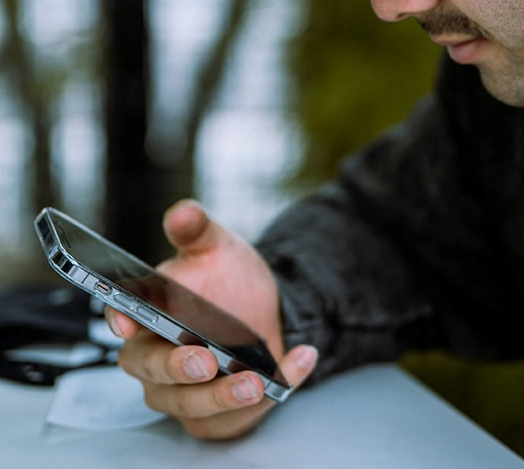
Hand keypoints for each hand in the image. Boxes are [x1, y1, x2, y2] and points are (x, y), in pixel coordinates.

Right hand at [105, 199, 317, 438]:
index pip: (120, 320)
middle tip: (205, 360)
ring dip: (223, 397)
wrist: (264, 309)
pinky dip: (272, 392)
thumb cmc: (225, 280)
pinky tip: (298, 363)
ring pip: (191, 406)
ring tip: (255, 381)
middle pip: (153, 373)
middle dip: (178, 369)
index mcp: (144, 317)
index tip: (128, 321)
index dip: (121, 321)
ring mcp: (183, 393)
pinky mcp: (215, 416)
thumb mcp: (216, 248)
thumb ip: (197, 232)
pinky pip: (237, 417)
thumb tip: (183, 212)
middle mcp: (155, 360)